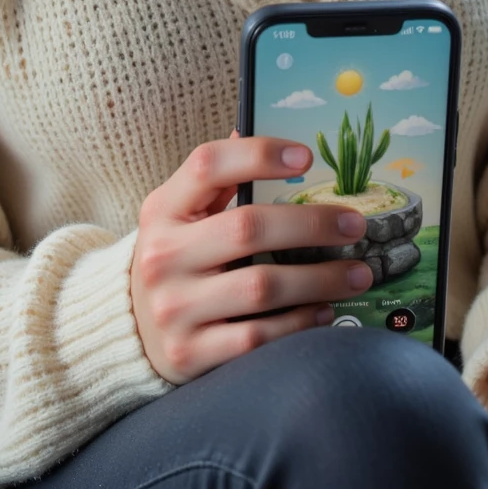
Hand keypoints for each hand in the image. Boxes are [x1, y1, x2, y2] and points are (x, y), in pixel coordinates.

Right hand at [131, 127, 372, 384]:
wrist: (129, 329)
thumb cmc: (175, 257)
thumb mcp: (181, 214)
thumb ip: (218, 179)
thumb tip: (262, 135)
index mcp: (162, 208)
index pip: (207, 165)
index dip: (258, 155)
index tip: (307, 156)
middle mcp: (163, 255)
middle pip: (247, 228)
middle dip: (311, 224)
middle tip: (354, 225)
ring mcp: (174, 307)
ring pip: (261, 287)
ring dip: (320, 279)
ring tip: (358, 273)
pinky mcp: (189, 353)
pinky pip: (257, 337)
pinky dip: (299, 324)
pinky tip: (325, 312)